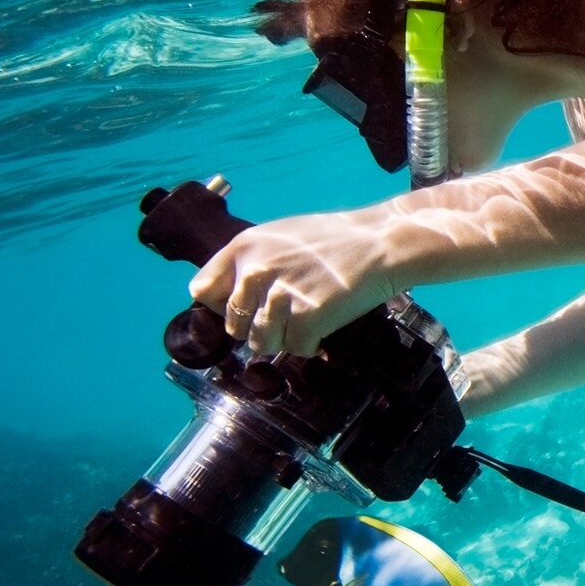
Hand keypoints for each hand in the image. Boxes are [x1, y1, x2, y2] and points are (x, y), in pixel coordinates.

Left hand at [190, 208, 398, 356]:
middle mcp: (254, 271)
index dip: (223, 304)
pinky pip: (296, 349)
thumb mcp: (279, 236)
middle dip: (257, 326)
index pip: (202, 291)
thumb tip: (232, 296)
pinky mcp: (306, 318)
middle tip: (286, 315)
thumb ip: (250, 262)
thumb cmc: (334, 239)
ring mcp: (279, 297)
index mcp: (243, 247)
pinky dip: (312, 344)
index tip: (245, 308)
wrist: (381, 243)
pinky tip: (326, 324)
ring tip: (306, 319)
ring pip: (260, 343)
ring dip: (284, 338)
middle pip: (233, 324)